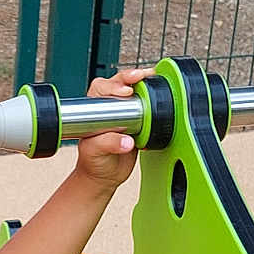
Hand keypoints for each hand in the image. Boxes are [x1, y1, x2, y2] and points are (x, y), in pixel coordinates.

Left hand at [75, 66, 156, 190]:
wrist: (104, 176)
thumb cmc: (93, 162)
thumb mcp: (96, 152)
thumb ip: (109, 144)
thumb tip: (127, 142)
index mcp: (94, 110)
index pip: (102, 88)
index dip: (114, 86)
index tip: (126, 92)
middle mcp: (109, 108)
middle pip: (119, 83)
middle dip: (130, 77)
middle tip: (141, 77)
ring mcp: (125, 114)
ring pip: (134, 91)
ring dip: (144, 84)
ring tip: (152, 77)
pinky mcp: (139, 122)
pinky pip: (147, 106)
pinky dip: (154, 99)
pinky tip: (160, 94)